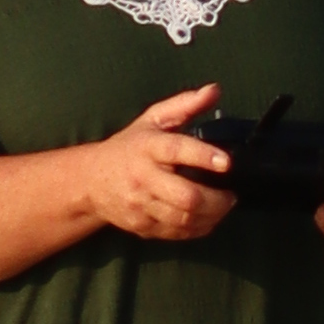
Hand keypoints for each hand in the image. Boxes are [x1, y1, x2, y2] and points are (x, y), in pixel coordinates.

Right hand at [82, 83, 237, 241]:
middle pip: (185, 196)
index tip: (227, 162)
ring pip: (184, 219)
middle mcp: (143, 177)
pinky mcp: (141, 225)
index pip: (176, 150)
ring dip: (212, 217)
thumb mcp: (153, 119)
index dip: (204, 156)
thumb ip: (185, 105)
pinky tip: (208, 219)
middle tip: (232, 195)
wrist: (91, 181)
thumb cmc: (129, 146)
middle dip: (217, 200)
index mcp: (147, 147)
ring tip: (224, 206)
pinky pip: (176, 233)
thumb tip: (215, 90)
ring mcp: (141, 205)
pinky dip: (198, 229)